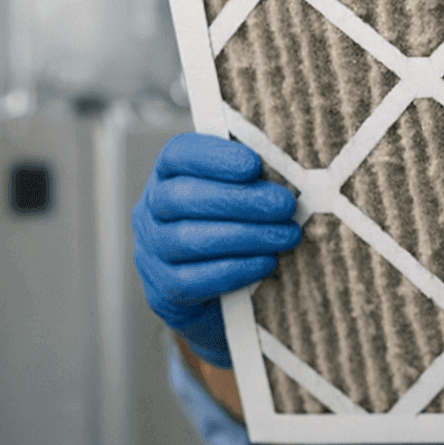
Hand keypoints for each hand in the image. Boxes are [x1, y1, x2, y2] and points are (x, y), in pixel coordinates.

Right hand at [132, 133, 300, 367]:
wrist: (208, 288)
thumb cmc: (231, 223)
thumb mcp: (239, 191)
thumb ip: (255, 176)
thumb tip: (292, 172)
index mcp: (168, 175)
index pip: (177, 155)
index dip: (213, 158)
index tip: (253, 164)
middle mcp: (151, 210)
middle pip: (183, 198)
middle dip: (240, 200)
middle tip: (285, 205)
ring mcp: (152, 252)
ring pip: (189, 240)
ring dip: (246, 236)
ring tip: (286, 235)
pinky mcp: (163, 290)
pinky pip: (194, 280)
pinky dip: (235, 269)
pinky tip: (266, 262)